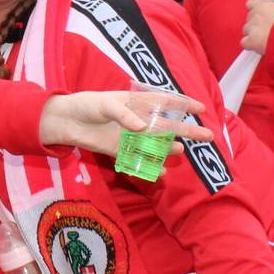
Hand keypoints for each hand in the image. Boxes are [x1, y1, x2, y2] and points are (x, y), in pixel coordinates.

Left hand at [38, 88, 214, 157]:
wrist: (65, 121)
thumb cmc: (87, 104)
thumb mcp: (105, 104)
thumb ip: (124, 114)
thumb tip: (143, 128)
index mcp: (137, 102)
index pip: (165, 101)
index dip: (183, 104)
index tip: (201, 108)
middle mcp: (138, 120)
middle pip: (167, 125)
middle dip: (187, 130)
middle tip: (207, 136)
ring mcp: (131, 136)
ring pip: (156, 144)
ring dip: (170, 148)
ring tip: (183, 152)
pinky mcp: (121, 151)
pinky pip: (140, 159)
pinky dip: (150, 166)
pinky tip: (162, 172)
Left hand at [242, 0, 273, 53]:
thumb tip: (272, 9)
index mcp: (263, 5)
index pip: (251, 3)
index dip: (255, 9)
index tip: (262, 14)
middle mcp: (254, 15)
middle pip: (249, 18)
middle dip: (256, 23)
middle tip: (266, 29)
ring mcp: (251, 28)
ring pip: (246, 30)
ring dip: (253, 33)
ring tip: (264, 38)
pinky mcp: (251, 41)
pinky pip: (244, 42)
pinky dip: (250, 44)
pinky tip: (258, 46)